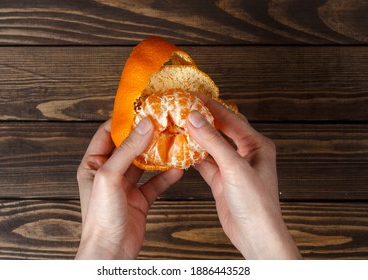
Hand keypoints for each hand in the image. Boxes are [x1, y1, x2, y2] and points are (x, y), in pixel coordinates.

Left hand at [75, 118, 182, 258]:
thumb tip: (144, 125)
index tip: (140, 110)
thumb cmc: (100, 216)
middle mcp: (109, 173)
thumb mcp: (110, 176)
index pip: (106, 134)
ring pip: (143, 164)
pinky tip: (178, 169)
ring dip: (157, 154)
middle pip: (128, 147)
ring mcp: (125, 186)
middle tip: (161, 122)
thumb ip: (127, 150)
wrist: (111, 250)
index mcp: (93, 164)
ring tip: (172, 141)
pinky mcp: (139, 199)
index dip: (122, 121)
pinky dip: (166, 176)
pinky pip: (154, 183)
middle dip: (144, 135)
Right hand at [187, 96, 300, 258]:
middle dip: (203, 119)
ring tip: (177, 126)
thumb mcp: (234, 167)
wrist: (255, 234)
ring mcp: (232, 167)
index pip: (230, 118)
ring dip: (196, 137)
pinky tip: (180, 150)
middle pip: (220, 129)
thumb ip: (213, 141)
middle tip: (183, 107)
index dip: (210, 106)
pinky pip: (205, 162)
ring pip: (211, 146)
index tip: (191, 95)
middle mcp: (245, 153)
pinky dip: (193, 156)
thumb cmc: (255, 202)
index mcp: (256, 144)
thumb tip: (195, 117)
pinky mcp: (221, 180)